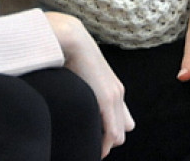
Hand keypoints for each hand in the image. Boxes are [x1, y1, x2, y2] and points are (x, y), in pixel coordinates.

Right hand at [45, 12, 134, 157]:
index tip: (91, 140)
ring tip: (88, 149)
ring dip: (104, 145)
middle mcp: (117, 94)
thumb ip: (84, 91)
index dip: (107, 134)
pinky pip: (112, 133)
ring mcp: (115, 97)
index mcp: (112, 90)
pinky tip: (94, 150)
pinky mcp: (108, 99)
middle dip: (106, 141)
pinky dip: (103, 146)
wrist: (70, 39)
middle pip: (121, 131)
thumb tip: (72, 105)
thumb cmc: (68, 57)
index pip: (120, 122)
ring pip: (118, 135)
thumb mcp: (79, 79)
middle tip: (88, 145)